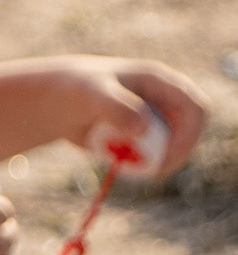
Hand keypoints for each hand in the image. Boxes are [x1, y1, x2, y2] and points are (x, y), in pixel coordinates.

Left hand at [42, 56, 207, 175]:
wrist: (58, 103)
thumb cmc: (75, 91)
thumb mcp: (92, 96)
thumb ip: (116, 108)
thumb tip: (143, 128)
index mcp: (160, 82)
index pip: (196, 109)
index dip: (190, 134)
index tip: (168, 155)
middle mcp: (164, 101)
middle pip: (190, 133)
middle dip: (175, 154)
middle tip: (151, 172)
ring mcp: (157, 120)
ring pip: (172, 149)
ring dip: (154, 162)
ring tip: (120, 161)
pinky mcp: (145, 138)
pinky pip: (154, 158)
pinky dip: (140, 166)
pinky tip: (114, 160)